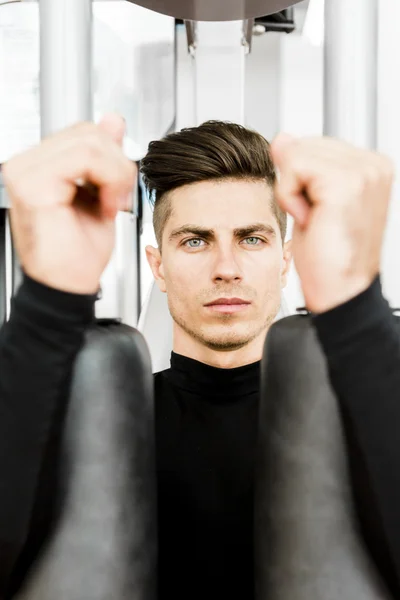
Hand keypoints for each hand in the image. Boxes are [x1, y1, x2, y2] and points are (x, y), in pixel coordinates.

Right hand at [2, 114, 135, 293]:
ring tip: (111, 205)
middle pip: (87, 132)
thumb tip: (112, 120)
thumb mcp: (100, 194)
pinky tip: (106, 207)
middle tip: (118, 199)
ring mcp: (25, 172)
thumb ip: (104, 156)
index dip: (112, 157)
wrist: (68, 287)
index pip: (82, 133)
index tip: (117, 190)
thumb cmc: (78, 254)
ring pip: (90, 141)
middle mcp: (26, 165)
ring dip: (115, 175)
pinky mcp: (33, 184)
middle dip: (117, 165)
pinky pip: (86, 157)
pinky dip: (109, 181)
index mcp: (38, 167)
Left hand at [271, 135, 393, 312]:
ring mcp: (363, 172)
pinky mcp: (344, 183)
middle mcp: (373, 165)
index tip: (319, 211)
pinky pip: (292, 167)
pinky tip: (309, 219)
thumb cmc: (329, 257)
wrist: (338, 292)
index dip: (302, 180)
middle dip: (295, 183)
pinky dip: (289, 196)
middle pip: (303, 144)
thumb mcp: (309, 201)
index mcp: (371, 167)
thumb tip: (283, 138)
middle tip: (315, 217)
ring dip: (291, 191)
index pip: (313, 144)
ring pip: (295, 153)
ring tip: (314, 219)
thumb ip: (300, 165)